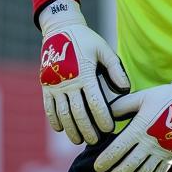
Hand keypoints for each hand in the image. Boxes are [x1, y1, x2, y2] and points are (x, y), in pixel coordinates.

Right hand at [38, 0, 129, 145]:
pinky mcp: (46, 85)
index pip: (94, 102)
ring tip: (78, 140)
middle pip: (78, 113)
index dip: (102, 118)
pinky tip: (62, 129)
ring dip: (70, 129)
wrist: (59, 29)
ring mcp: (54, 84)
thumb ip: (116, 69)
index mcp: (84, 73)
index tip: (108, 130)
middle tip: (95, 142)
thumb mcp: (104, 49)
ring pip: (62, 113)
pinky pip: (48, 107)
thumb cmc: (86, 40)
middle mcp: (68, 81)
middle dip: (87, 129)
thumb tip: (125, 89)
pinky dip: (54, 120)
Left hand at [93, 65, 171, 171]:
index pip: (119, 148)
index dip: (107, 159)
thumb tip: (103, 115)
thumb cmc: (161, 97)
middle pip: (130, 164)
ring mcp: (162, 150)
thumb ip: (120, 106)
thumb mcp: (139, 97)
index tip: (97, 168)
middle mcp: (150, 142)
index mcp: (140, 127)